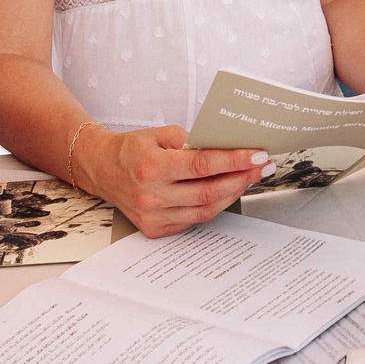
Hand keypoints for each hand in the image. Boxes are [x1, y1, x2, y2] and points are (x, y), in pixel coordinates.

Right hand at [87, 126, 265, 238]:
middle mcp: (151, 196)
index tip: (257, 155)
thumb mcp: (160, 134)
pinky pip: (193, 221)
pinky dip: (213, 207)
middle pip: (207, 191)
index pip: (202, 165)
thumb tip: (226, 148)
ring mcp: (152, 216)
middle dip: (241, 179)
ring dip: (232, 194)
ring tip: (249, 179)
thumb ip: (192, 141)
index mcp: (151, 167)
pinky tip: (226, 193)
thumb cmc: (132, 149)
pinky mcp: (154, 229)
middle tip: (262, 168)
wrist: (102, 169)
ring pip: (204, 210)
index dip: (234, 160)